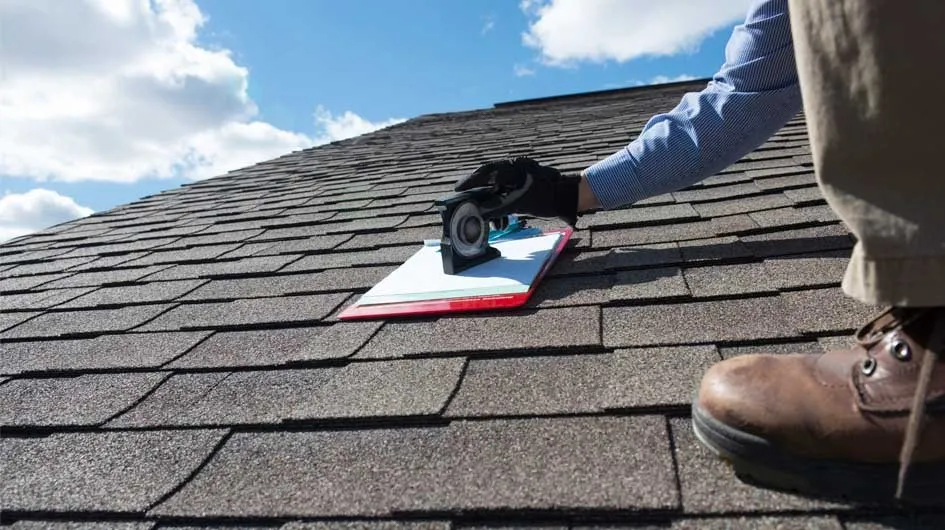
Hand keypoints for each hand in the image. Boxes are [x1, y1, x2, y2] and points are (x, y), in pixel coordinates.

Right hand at [454, 157, 581, 225]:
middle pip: (489, 181)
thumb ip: (497, 207)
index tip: (458, 190)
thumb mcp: (519, 204)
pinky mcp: (524, 186)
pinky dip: (502, 207)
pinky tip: (501, 221)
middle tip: (466, 204)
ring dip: (493, 206)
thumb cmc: (546, 197)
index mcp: (511, 169)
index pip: (484, 173)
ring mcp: (519, 177)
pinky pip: (507, 194)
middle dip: (479, 196)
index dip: (469, 182)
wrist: (567, 197)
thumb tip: (479, 212)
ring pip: (498, 190)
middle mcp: (513, 169)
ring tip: (491, 223)